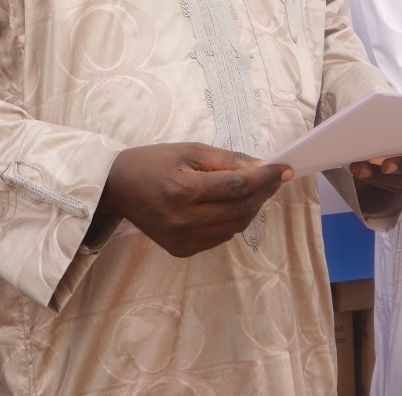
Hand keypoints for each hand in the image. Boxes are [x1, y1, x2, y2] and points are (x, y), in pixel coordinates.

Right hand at [96, 143, 291, 257]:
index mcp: (184, 190)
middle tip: (273, 178)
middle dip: (262, 193)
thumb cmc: (152, 163)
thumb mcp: (188, 151)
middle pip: (240, 210)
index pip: (237, 187)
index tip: (284, 169)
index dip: (265, 179)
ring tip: (254, 190)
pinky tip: (230, 206)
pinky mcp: (182, 250)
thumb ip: (225, 161)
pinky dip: (232, 221)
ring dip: (250, 209)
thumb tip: (260, 168)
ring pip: (234, 228)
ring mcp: (184, 240)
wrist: (117, 189)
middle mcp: (185, 220)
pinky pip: (220, 238)